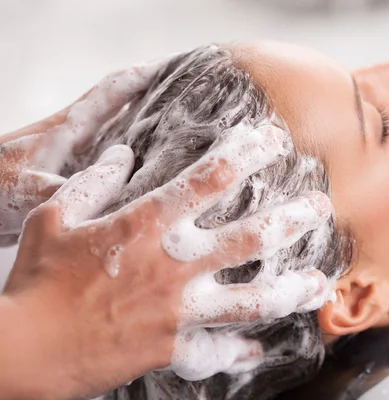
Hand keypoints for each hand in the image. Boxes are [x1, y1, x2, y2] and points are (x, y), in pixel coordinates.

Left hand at [0, 57, 169, 243]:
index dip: (147, 74)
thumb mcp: (29, 189)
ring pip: (120, 136)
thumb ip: (75, 188)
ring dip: (148, 130)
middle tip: (192, 95)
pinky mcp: (67, 177)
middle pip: (123, 106)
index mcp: (67, 127)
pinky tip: (147, 178)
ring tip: (181, 135)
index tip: (179, 63)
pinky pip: (112, 165)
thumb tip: (122, 188)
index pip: (115, 89)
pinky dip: (133, 164)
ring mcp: (72, 156)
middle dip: (157, 95)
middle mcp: (74, 136)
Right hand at [2, 124, 331, 398]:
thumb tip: (119, 154)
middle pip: (251, 237)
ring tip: (321, 281)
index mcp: (146, 226)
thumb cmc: (37, 281)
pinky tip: (261, 349)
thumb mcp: (54, 218)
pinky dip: (241, 351)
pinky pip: (217, 350)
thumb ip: (92, 182)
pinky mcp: (171, 346)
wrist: (27, 349)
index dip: (248, 154)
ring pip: (253, 298)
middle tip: (321, 206)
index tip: (274, 139)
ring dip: (292, 287)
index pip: (210, 179)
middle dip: (292, 218)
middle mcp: (174, 265)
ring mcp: (178, 309)